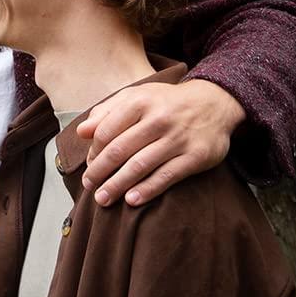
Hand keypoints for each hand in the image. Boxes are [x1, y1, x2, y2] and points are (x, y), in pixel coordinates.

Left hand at [77, 79, 244, 207]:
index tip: (89, 165)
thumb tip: (81, 131)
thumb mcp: (136, 96)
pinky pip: (167, 176)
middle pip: (120, 150)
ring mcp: (177, 138)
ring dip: (118, 184)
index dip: (94, 151)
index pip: (107, 131)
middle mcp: (157, 119)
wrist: (213, 103)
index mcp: (139, 102)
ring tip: (103, 198)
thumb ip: (107, 112)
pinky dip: (148, 189)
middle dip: (100, 171)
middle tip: (88, 186)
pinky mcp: (195, 156)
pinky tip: (132, 200)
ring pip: (140, 165)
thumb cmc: (165, 102)